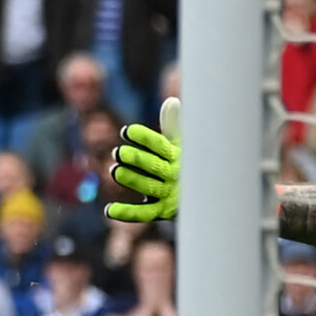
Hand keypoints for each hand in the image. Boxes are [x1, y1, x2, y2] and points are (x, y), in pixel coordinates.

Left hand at [104, 97, 181, 223]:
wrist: (207, 194)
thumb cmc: (187, 161)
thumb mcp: (181, 142)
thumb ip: (173, 124)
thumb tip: (172, 102)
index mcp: (178, 155)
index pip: (160, 145)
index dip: (144, 138)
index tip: (126, 131)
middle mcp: (175, 174)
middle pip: (154, 166)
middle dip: (136, 158)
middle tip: (117, 152)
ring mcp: (170, 194)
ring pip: (149, 186)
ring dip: (131, 179)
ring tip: (114, 171)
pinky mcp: (164, 212)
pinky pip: (144, 213)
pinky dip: (127, 213)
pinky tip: (108, 210)